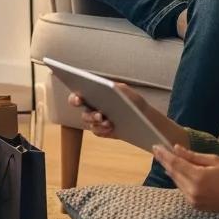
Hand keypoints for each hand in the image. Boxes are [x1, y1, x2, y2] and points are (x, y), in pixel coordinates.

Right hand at [68, 85, 185, 147]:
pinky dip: (102, 130)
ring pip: (89, 122)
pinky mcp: (102, 131)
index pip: (78, 94)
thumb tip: (108, 86)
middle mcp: (93, 107)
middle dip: (88, 114)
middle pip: (82, 112)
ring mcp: (97, 120)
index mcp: (95, 94)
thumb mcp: (127, 92)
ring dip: (97, 122)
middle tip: (99, 115)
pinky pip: (96, 132)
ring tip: (108, 121)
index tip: (78, 98)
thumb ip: (116, 88)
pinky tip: (110, 127)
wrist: (144, 119)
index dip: (74, 97)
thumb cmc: (134, 102)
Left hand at [152, 144, 218, 213]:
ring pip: (176, 181)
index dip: (164, 154)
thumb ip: (193, 156)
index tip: (156, 146)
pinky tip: (178, 172)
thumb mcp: (214, 160)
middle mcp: (192, 190)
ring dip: (170, 170)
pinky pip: (182, 189)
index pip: (175, 163)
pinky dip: (179, 180)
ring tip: (165, 159)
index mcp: (197, 177)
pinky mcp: (194, 205)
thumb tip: (176, 149)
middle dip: (164, 161)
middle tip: (157, 150)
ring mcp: (192, 200)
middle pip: (173, 172)